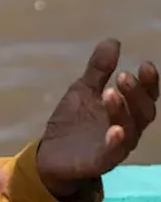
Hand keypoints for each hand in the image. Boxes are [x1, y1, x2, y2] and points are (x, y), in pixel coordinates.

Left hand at [37, 38, 158, 198]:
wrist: (51, 154)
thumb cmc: (75, 121)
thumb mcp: (84, 90)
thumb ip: (99, 69)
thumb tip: (113, 40)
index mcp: (125, 111)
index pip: (144, 96)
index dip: (149, 83)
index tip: (146, 64)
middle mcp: (126, 129)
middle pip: (142, 113)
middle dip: (136, 94)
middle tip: (124, 76)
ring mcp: (115, 146)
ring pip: (129, 131)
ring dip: (122, 112)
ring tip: (111, 93)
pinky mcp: (100, 161)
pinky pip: (113, 154)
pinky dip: (115, 142)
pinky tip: (114, 130)